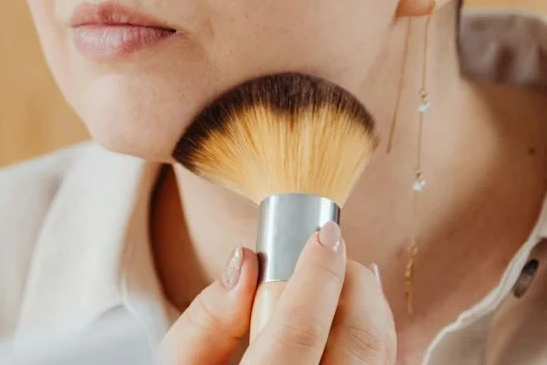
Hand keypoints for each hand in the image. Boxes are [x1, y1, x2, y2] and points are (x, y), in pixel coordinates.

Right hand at [157, 222, 396, 363]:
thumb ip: (206, 321)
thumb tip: (247, 263)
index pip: (298, 330)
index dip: (317, 274)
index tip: (323, 234)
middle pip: (358, 344)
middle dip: (355, 285)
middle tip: (333, 251)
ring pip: (379, 360)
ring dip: (369, 314)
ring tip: (344, 281)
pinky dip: (370, 344)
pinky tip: (351, 326)